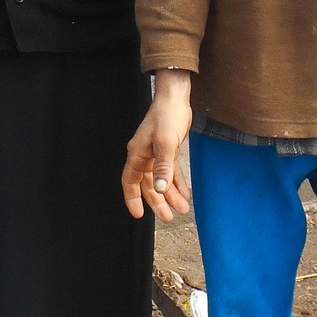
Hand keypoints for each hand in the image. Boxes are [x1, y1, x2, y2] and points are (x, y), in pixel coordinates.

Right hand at [122, 69, 193, 221]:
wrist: (176, 98)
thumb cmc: (166, 116)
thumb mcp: (166, 144)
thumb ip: (163, 168)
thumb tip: (161, 190)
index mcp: (137, 154)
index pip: (130, 181)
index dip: (132, 198)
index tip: (138, 214)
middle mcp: (144, 156)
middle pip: (148, 185)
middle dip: (158, 202)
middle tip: (168, 217)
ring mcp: (156, 153)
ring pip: (161, 180)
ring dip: (171, 195)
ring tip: (183, 209)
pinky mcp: (168, 150)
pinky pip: (171, 172)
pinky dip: (177, 183)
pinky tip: (185, 194)